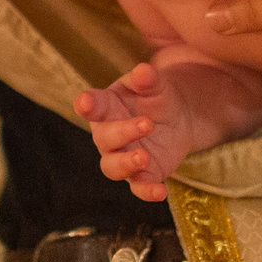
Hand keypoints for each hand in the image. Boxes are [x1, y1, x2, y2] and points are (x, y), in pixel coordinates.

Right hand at [76, 63, 188, 201]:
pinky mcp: (141, 176)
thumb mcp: (154, 85)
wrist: (177, 120)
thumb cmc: (155, 98)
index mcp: (105, 107)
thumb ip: (147, 79)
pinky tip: (161, 191)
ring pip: (113, 168)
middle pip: (105, 139)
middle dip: (123, 132)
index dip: (86, 105)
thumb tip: (143, 70)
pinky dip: (148, 191)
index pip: (91, 106)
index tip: (85, 102)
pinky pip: (139, 187)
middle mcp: (108, 135)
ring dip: (126, 164)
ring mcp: (122, 157)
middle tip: (147, 123)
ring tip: (144, 157)